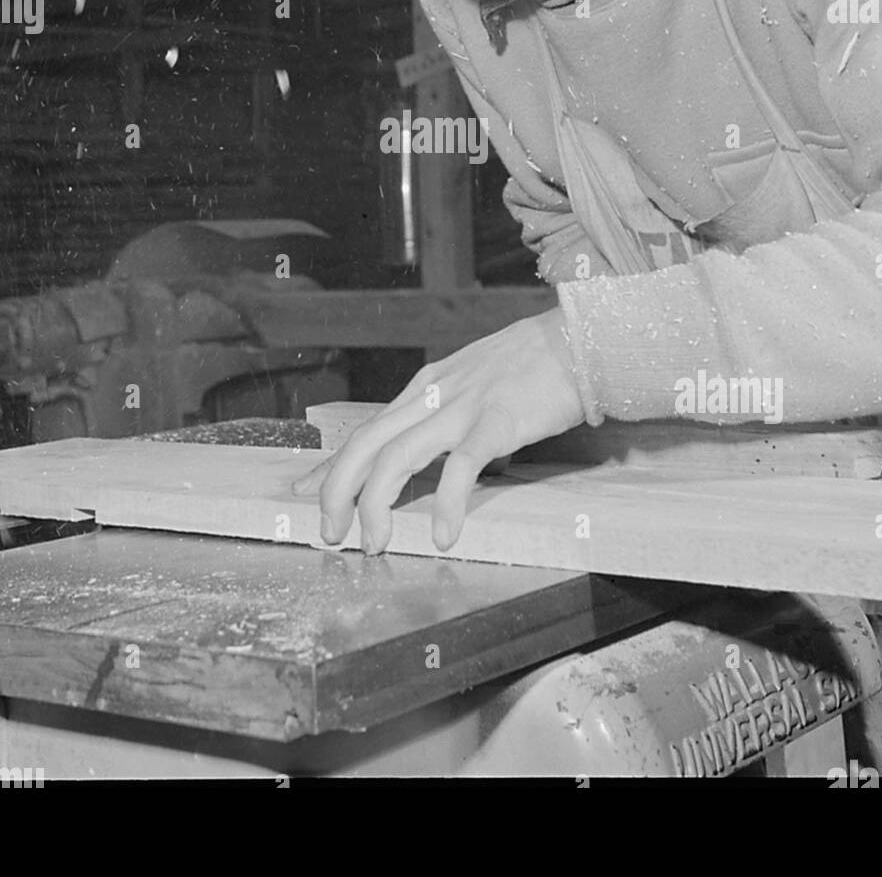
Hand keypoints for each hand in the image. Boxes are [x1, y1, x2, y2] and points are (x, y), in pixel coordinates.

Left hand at [291, 306, 584, 553]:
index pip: (364, 431)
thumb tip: (425, 456)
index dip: (330, 468)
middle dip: (338, 492)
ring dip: (376, 505)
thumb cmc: (531, 366)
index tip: (305, 496)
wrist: (577, 338)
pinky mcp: (498, 421)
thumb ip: (443, 415)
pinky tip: (443, 535)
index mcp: (424, 388)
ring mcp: (463, 407)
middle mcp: (432, 396)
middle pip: (364, 445)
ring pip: (397, 457)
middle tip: (330, 533)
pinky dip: (448, 504)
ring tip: (373, 543)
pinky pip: (462, 467)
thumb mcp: (471, 384)